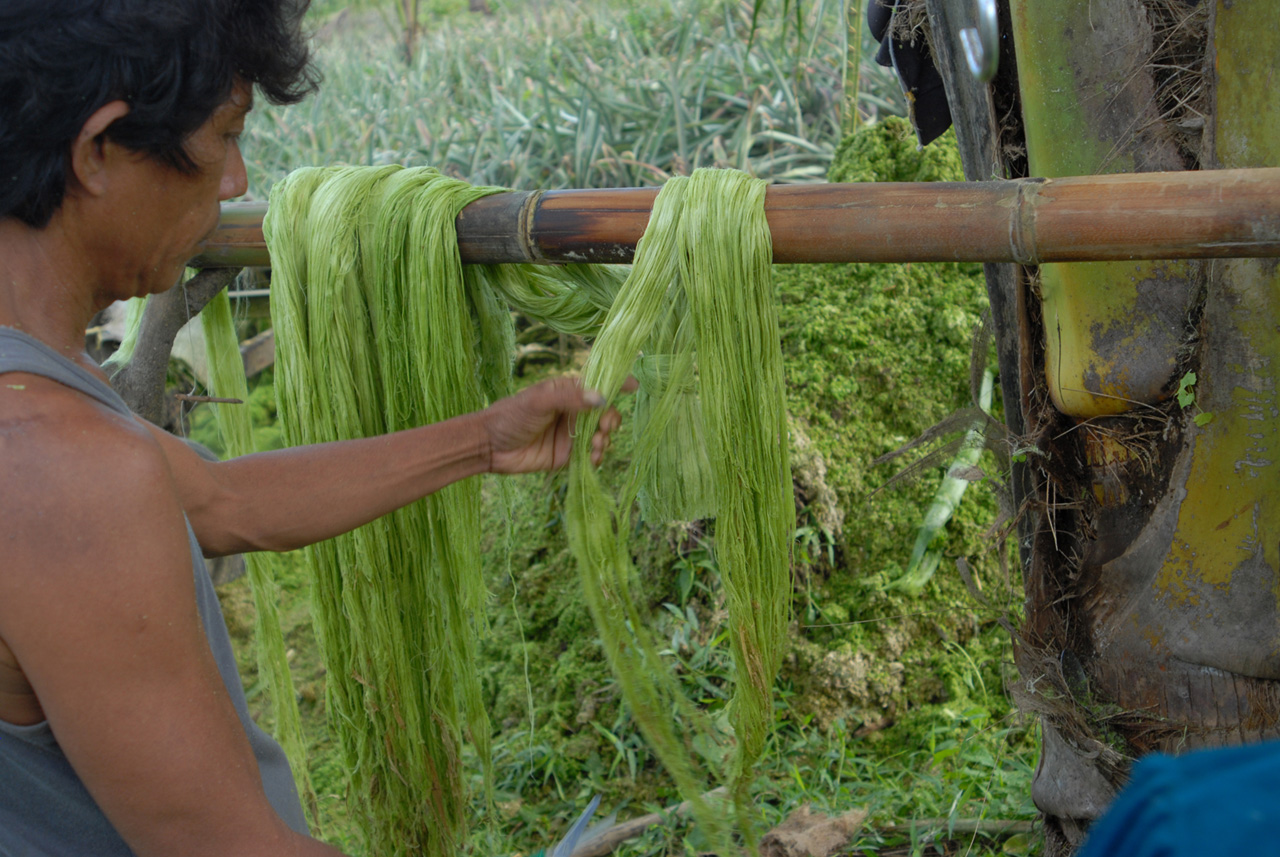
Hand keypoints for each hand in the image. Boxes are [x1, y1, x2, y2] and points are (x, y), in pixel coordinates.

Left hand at [483, 376, 629, 474]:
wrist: (490, 446)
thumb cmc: (511, 416)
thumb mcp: (539, 401)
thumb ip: (570, 398)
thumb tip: (602, 398)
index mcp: (567, 391)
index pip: (598, 384)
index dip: (618, 384)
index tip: (634, 386)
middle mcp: (574, 412)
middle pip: (606, 413)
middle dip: (610, 420)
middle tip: (604, 429)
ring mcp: (572, 434)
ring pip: (602, 435)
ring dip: (604, 440)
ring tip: (594, 446)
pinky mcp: (568, 456)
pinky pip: (592, 456)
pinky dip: (597, 457)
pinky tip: (592, 459)